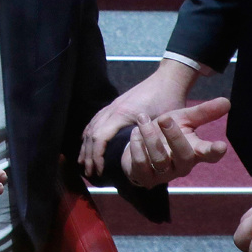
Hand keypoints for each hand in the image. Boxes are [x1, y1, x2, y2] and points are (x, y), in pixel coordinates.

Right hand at [78, 58, 196, 174]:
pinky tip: (87, 140)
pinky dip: (89, 133)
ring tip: (83, 161)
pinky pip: (95, 120)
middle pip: (92, 134)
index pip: (100, 138)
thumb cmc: (167, 100)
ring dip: (86, 145)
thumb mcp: (160, 122)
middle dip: (88, 155)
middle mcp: (112, 109)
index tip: (98, 170)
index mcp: (121, 114)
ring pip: (91, 127)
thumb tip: (139, 158)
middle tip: (89, 172)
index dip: (97, 156)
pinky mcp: (115, 105)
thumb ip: (148, 137)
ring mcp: (112, 106)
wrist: (168, 80)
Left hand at [120, 99, 229, 186]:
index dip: (215, 151)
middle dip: (174, 136)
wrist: (139, 147)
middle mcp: (181, 166)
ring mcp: (163, 174)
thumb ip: (203, 113)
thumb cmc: (166, 133)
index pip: (210, 154)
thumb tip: (227, 102)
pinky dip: (137, 146)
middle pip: (184, 156)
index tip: (221, 146)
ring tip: (143, 119)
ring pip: (160, 159)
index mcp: (195, 152)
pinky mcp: (145, 177)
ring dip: (150, 137)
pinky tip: (135, 134)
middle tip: (164, 118)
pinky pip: (141, 164)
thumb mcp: (183, 119)